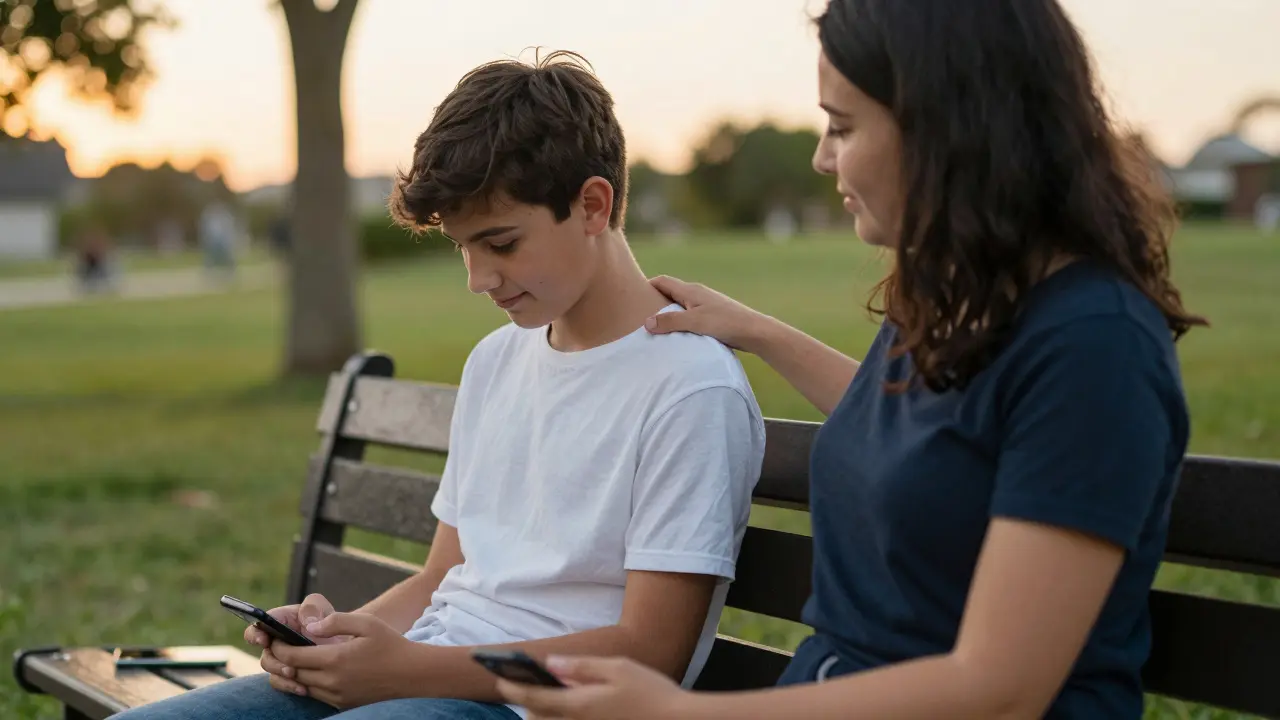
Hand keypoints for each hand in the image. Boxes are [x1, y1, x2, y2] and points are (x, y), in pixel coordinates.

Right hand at [244, 593, 343, 696]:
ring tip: (295, 675)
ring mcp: (282, 659)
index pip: (259, 626)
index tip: (263, 640)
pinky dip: (289, 686)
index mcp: (280, 621)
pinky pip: (281, 683)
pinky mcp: (289, 674)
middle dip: (274, 661)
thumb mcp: (322, 608)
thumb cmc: (328, 620)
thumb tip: (307, 623)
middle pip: (265, 654)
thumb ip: (312, 607)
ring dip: (281, 674)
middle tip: (288, 666)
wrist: (342, 643)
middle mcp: (277, 642)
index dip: (256, 633)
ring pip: (272, 670)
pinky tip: (302, 689)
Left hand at [271, 611, 417, 709]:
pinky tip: (315, 671)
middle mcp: (332, 682)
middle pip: (293, 673)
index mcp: (335, 660)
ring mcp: (337, 696)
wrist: (412, 674)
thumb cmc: (391, 644)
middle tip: (280, 648)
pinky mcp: (343, 704)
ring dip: (295, 673)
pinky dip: (310, 684)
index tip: (275, 639)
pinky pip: (317, 695)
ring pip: (302, 686)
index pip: (292, 657)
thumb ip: (335, 621)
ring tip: (295, 659)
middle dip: (282, 661)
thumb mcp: (366, 623)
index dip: (278, 648)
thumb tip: (309, 627)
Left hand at [497, 656, 689, 719]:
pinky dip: (561, 719)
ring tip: (545, 699)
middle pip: (537, 718)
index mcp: (579, 705)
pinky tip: (572, 706)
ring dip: (542, 715)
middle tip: (524, 686)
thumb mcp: (617, 668)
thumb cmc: (650, 691)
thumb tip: (550, 664)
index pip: (534, 698)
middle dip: (527, 704)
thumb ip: (581, 666)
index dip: (513, 687)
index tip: (499, 678)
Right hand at [646, 275, 770, 352]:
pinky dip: (680, 321)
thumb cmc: (726, 323)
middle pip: (670, 292)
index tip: (633, 297)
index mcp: (691, 290)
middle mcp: (697, 294)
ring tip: (655, 327)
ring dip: (668, 313)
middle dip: (654, 300)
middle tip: (639, 314)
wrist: (755, 331)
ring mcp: (706, 305)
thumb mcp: (694, 322)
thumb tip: (646, 322)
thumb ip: (670, 321)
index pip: (662, 281)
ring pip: (680, 305)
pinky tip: (678, 335)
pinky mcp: (713, 317)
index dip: (646, 286)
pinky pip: (689, 315)